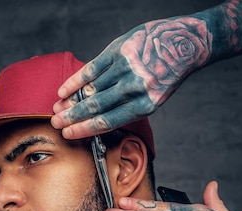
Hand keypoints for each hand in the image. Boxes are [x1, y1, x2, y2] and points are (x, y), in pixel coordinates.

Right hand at [51, 17, 212, 138]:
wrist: (184, 43)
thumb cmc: (165, 75)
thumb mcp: (153, 97)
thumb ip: (128, 108)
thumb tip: (96, 120)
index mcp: (145, 104)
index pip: (108, 121)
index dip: (85, 129)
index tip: (69, 134)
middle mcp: (134, 87)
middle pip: (96, 106)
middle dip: (73, 117)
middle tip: (57, 124)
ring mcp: (126, 67)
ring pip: (91, 88)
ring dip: (71, 101)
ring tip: (57, 109)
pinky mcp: (119, 50)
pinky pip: (92, 68)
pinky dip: (75, 80)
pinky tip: (63, 89)